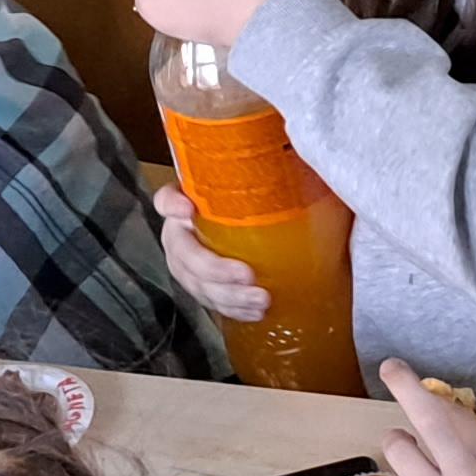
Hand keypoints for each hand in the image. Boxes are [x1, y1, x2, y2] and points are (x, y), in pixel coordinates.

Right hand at [152, 188, 268, 322]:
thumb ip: (271, 176)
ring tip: (262, 301)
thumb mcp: (265, 186)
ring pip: (196, 284)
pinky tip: (256, 313)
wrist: (265, 231)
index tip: (188, 209)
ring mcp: (190, 264)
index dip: (172, 205)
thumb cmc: (263, 203)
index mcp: (188, 204)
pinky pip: (210, 301)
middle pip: (183, 254)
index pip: (167, 200)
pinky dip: (233, 309)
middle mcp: (182, 233)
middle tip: (249, 277)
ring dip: (227, 297)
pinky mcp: (205, 286)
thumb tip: (307, 162)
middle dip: (214, 270)